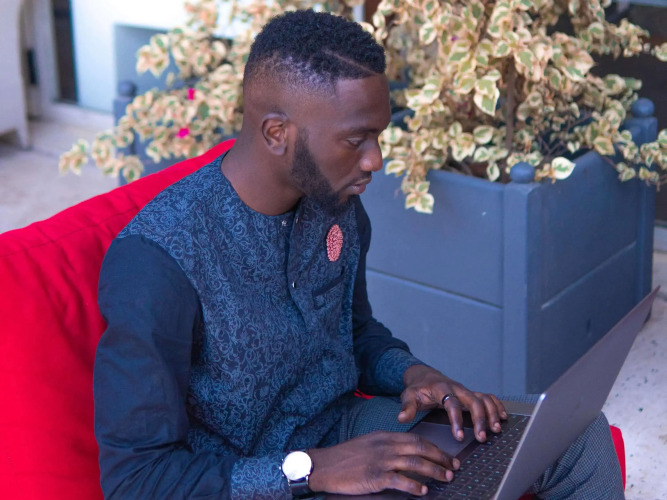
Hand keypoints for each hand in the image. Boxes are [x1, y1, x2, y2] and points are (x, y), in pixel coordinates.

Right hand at [307, 431, 459, 496]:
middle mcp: (386, 446)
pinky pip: (401, 480)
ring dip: (434, 471)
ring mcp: (381, 461)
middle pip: (421, 449)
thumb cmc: (345, 457)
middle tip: (454, 467)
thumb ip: (387, 447)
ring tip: (446, 478)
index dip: (435, 448)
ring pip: (415, 463)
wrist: (325, 465)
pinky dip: (415, 485)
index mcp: (385, 437)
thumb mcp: (368, 444)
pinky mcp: (376, 477)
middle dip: (441, 458)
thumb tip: (406, 454)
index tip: (447, 456)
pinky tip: (423, 491)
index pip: (416, 439)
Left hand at [398, 364, 506, 442]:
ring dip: (492, 413)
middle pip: (473, 401)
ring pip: (483, 398)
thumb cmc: (418, 388)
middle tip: (482, 437)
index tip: (459, 437)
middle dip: (480, 419)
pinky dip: (497, 406)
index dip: (456, 420)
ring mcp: (465, 390)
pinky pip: (488, 397)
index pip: (451, 403)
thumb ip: (406, 407)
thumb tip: (401, 418)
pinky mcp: (471, 394)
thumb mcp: (408, 396)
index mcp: (441, 388)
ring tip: (496, 430)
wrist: (425, 376)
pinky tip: (503, 418)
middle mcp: (457, 388)